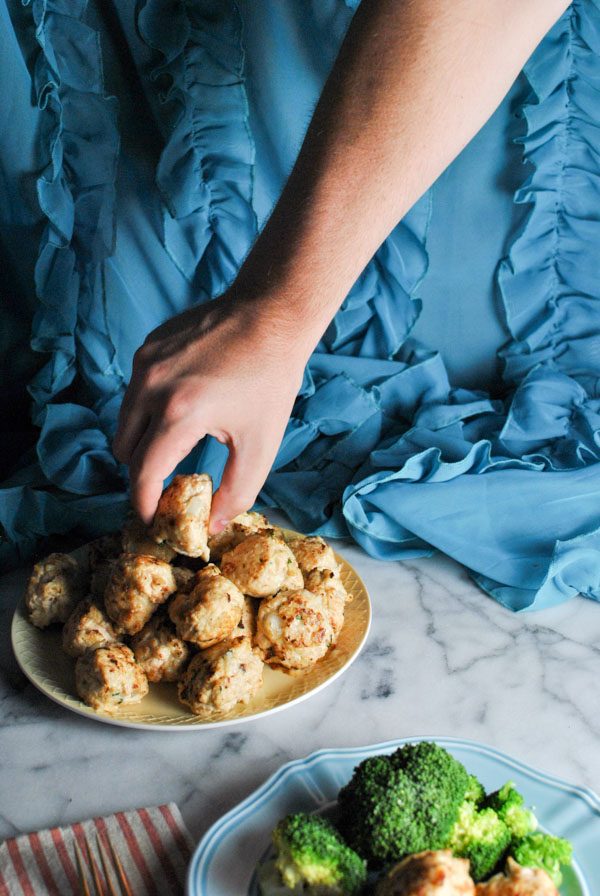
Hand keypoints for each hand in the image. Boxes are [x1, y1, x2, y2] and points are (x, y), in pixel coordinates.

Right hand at [112, 294, 306, 531]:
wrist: (270, 314)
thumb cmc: (270, 380)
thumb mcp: (261, 445)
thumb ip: (237, 493)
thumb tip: (213, 525)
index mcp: (179, 414)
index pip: (142, 473)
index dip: (144, 504)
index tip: (151, 519)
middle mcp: (152, 387)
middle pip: (125, 450)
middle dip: (143, 473)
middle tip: (168, 484)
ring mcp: (145, 362)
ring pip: (124, 420)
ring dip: (143, 441)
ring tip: (178, 444)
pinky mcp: (147, 347)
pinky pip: (135, 391)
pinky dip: (150, 408)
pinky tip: (185, 404)